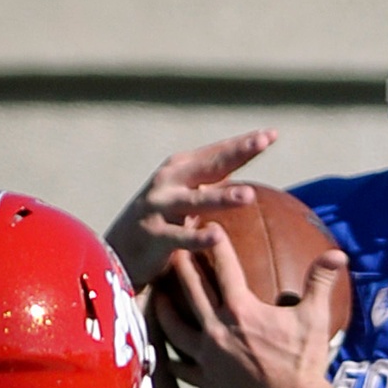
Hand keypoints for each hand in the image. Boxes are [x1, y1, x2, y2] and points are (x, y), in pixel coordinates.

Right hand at [103, 132, 278, 288]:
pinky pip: (179, 238)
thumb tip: (242, 176)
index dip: (243, 144)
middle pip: (209, 165)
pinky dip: (197, 238)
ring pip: (195, 201)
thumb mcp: (183, 198)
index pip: (218, 154)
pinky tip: (217, 237)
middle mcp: (169, 182)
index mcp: (180, 170)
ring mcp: (160, 208)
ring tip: (248, 196)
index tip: (271, 135)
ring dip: (222, 198)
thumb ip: (208, 186)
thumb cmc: (158, 222)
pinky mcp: (153, 236)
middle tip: (263, 142)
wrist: (115, 253)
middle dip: (237, 152)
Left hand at [156, 218, 347, 387]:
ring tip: (157, 294)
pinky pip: (179, 366)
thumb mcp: (316, 317)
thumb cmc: (304, 361)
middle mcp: (218, 331)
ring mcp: (208, 357)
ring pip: (175, 327)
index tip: (208, 226)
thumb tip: (338, 253)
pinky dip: (168, 355)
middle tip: (171, 248)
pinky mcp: (206, 380)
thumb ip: (321, 281)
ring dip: (164, 308)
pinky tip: (161, 346)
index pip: (224, 268)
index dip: (215, 244)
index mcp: (242, 311)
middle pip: (191, 291)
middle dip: (180, 266)